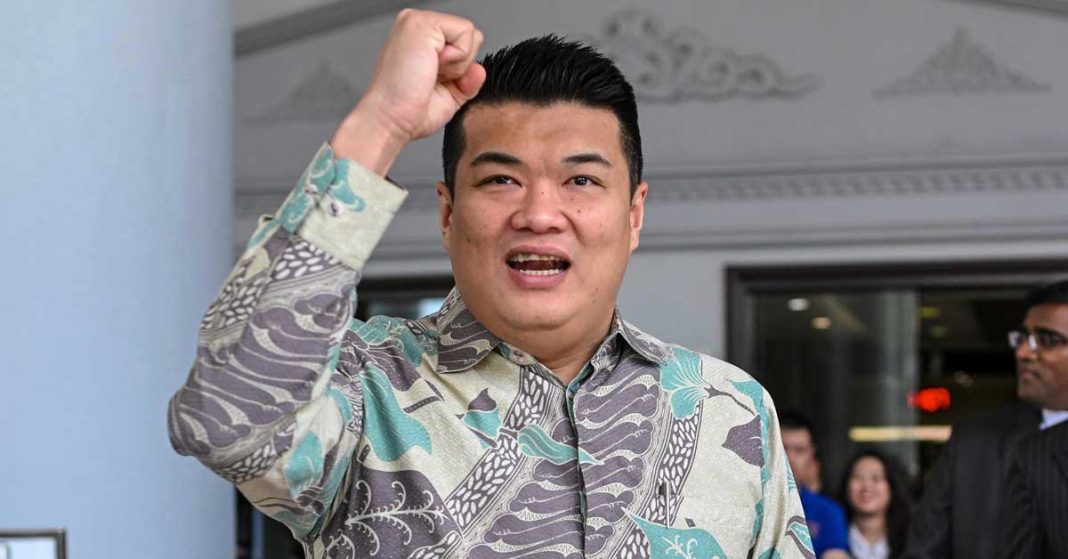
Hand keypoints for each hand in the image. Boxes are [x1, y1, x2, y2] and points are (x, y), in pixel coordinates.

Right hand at [331, 9, 485, 174]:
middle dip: (460, 65)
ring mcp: (417, 22)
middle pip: (469, 36)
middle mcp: (416, 25)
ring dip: (458, 64)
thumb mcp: (448, 96)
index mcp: (419, 39)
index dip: (459, 69)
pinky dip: (458, 59)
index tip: (432, 82)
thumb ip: (466, 81)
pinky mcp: (423, 25)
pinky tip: (432, 68)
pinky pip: (466, 34)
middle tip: (431, 79)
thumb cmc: (407, 112)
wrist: (389, 120)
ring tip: (429, 74)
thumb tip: (479, 70)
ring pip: (469, 34)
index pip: (462, 42)